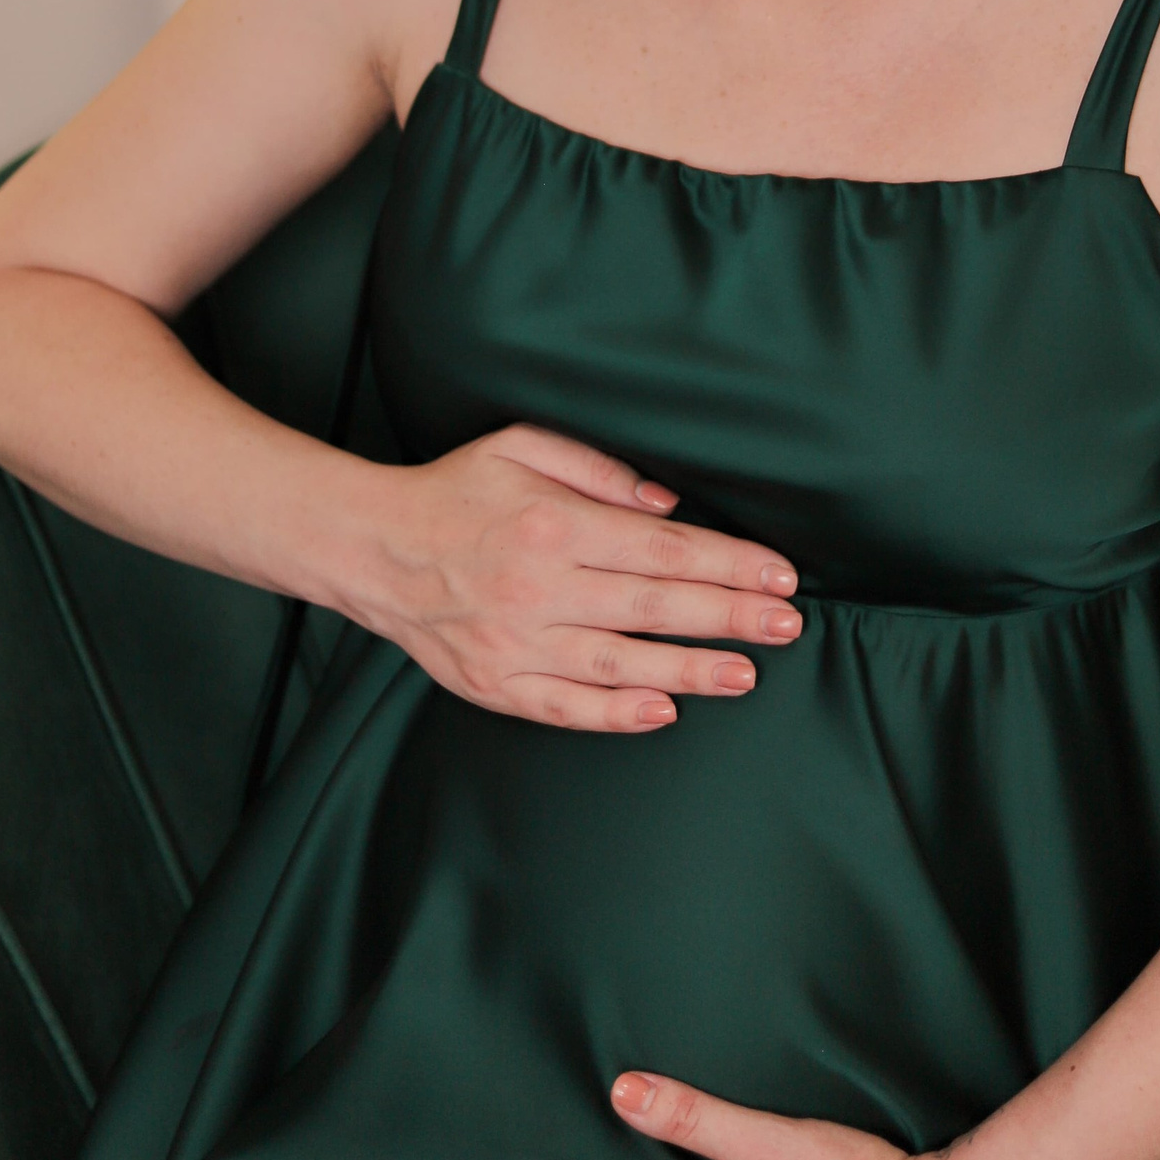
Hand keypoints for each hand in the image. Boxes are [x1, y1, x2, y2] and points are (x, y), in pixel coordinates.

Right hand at [355, 424, 800, 730]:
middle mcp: (538, 586)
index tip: (777, 574)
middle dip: (729, 616)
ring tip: (745, 673)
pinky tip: (663, 711)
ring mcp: (515, 642)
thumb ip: (597, 469)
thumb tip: (667, 505)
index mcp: (553, 525)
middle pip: (654, 606)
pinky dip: (617, 713)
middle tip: (787, 624)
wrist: (372, 548)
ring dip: (689, 670)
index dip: (727, 563)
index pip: (662, 548)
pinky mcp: (494, 684)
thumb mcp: (519, 446)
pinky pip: (565, 706)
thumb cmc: (454, 491)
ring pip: (620, 662)